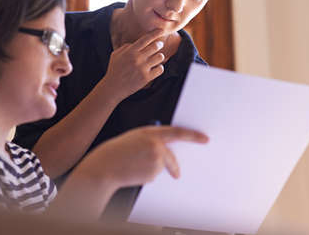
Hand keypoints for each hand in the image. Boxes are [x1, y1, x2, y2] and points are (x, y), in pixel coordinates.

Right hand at [78, 125, 208, 188]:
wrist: (104, 167)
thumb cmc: (116, 151)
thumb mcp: (134, 138)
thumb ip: (150, 139)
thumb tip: (166, 148)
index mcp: (150, 132)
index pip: (177, 132)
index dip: (193, 135)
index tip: (204, 139)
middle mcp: (156, 145)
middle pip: (171, 156)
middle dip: (174, 166)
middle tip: (177, 173)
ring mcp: (155, 160)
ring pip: (161, 166)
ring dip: (153, 169)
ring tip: (134, 165)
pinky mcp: (153, 174)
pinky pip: (155, 175)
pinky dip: (147, 175)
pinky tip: (134, 172)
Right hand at [102, 29, 166, 101]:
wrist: (113, 88)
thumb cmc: (114, 70)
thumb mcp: (115, 55)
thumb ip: (126, 47)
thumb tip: (135, 43)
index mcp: (130, 51)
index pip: (145, 38)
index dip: (155, 33)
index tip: (161, 30)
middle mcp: (137, 58)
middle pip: (155, 46)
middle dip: (159, 44)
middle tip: (159, 45)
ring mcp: (142, 68)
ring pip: (160, 57)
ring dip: (159, 57)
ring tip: (155, 59)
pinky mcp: (146, 78)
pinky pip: (160, 69)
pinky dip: (159, 68)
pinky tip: (155, 68)